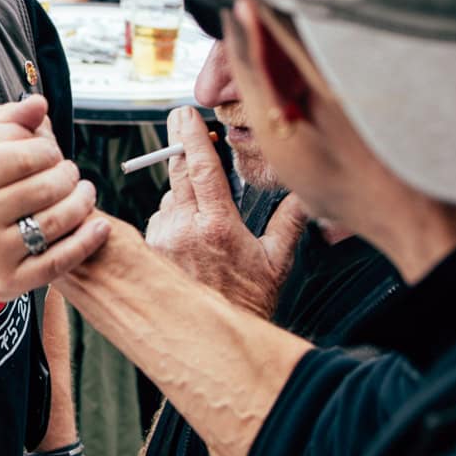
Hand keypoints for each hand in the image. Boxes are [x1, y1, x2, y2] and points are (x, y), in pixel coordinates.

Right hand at [0, 103, 107, 301]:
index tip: (52, 152)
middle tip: (71, 173)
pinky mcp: (10, 282)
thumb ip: (6, 124)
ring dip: (83, 203)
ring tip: (84, 192)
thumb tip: (38, 103)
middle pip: (45, 188)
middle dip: (68, 176)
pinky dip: (86, 241)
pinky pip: (60, 260)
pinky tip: (98, 225)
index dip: (47, 150)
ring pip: (57, 222)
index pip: (24, 155)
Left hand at [146, 111, 307, 318]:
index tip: (185, 114)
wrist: (214, 340)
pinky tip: (188, 239)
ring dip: (182, 196)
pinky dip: (172, 219)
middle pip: (177, 172)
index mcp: (217, 226)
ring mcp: (163, 240)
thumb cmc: (246, 303)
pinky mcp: (150, 251)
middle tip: (180, 125)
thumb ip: (290, 221)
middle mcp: (184, 229)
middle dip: (180, 147)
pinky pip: (159, 220)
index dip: (191, 135)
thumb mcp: (276, 261)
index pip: (200, 168)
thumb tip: (306, 196)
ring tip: (202, 221)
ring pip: (169, 197)